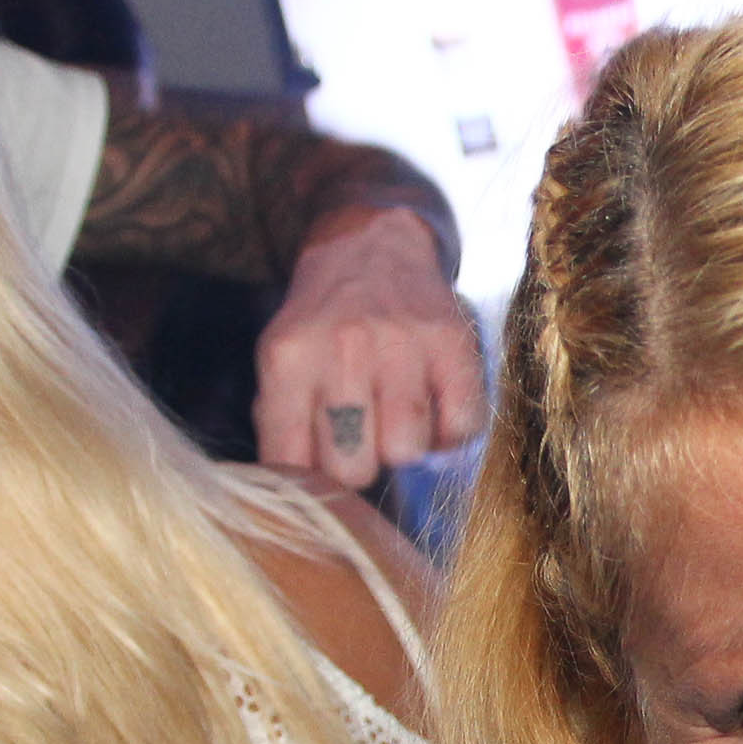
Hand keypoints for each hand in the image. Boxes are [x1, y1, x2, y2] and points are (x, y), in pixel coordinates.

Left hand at [252, 205, 484, 488]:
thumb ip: (281, 427)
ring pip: (407, 450)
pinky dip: (449, 431)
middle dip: (358, 466)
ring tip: (395, 419)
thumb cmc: (322, 323)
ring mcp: (403, 343)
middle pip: (353, 467)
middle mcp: (345, 347)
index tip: (322, 468)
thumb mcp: (281, 362)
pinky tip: (432, 407)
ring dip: (404, 446)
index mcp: (290, 357)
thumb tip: (300, 497)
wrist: (372, 246)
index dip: (310, 484)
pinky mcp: (454, 343)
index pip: (293, 465)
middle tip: (361, 439)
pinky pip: (461, 427)